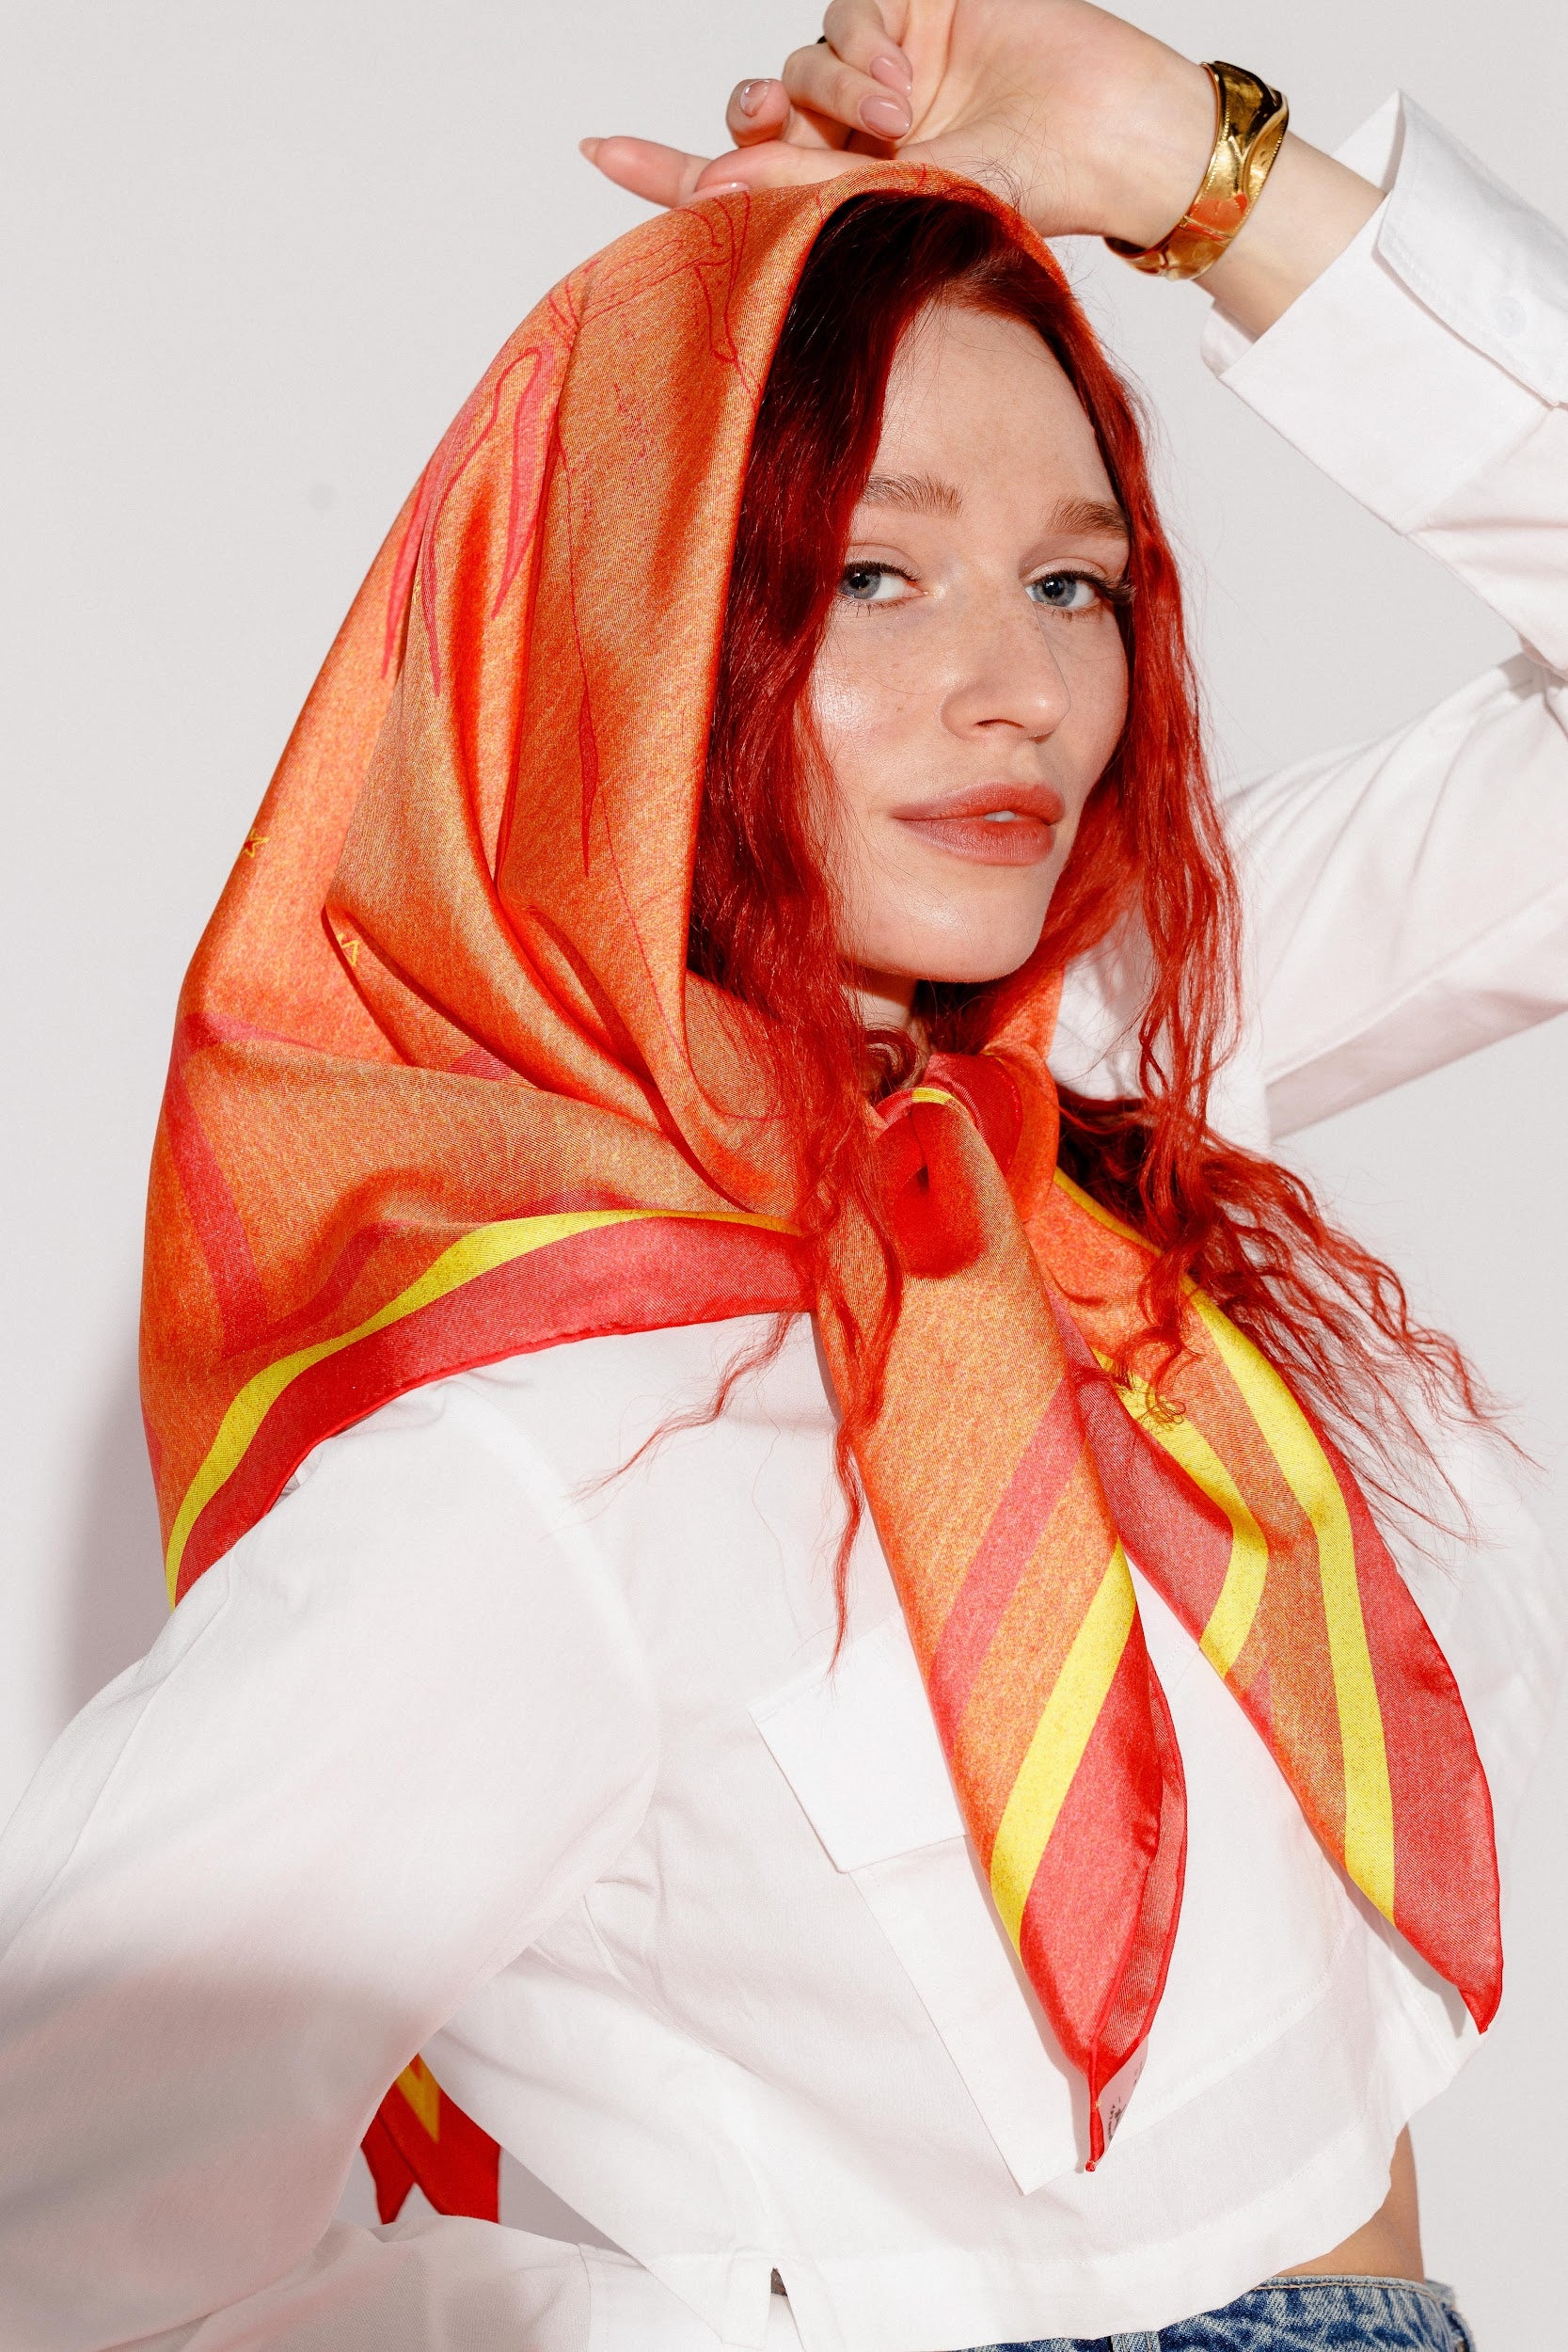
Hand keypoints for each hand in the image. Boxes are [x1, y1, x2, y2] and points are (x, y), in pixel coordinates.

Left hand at [581, 0, 1219, 250]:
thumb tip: (713, 185)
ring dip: (831, 84)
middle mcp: (851, 135)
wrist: (1107, 136)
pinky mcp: (909, 7)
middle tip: (798, 132)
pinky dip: (861, 42)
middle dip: (765, 118)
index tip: (596, 150)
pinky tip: (908, 73)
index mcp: (844, 196)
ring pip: (799, 59)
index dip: (663, 165)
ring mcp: (879, 68)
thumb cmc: (1024, 190)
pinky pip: (844, 9)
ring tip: (896, 113)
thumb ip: (805, 189)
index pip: (734, 179)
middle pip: (757, 107)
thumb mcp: (902, 202)